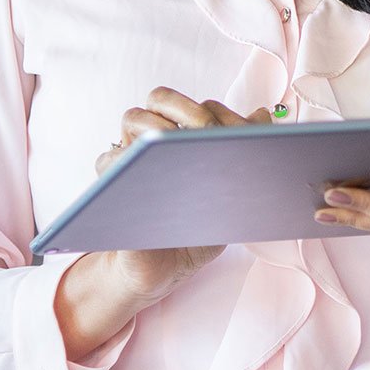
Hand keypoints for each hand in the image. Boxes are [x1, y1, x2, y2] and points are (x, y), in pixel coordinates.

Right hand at [56, 88, 268, 358]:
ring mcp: (127, 158)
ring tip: (183, 146)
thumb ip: (242, 156)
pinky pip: (110, 162)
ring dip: (161, 125)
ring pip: (133, 118)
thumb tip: (262, 115)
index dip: (216, 111)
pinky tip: (159, 175)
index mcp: (180, 135)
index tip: (237, 129)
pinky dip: (132, 161)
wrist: (162, 272)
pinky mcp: (108, 186)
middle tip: (209, 129)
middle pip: (160, 98)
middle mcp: (152, 139)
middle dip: (188, 107)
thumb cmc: (196, 228)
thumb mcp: (229, 196)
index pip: (200, 104)